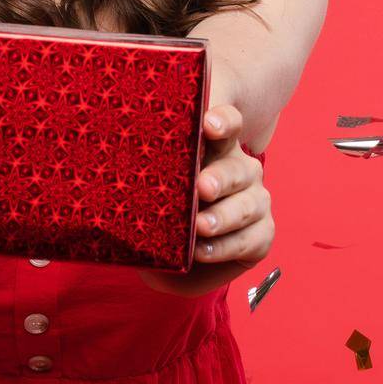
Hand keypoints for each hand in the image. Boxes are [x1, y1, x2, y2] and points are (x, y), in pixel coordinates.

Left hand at [136, 102, 273, 296]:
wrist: (171, 262)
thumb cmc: (160, 215)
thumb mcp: (148, 190)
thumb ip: (148, 172)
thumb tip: (121, 160)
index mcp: (216, 148)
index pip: (228, 124)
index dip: (223, 121)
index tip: (208, 125)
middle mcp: (241, 170)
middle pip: (237, 167)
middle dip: (219, 178)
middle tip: (201, 187)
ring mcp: (256, 201)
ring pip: (248, 205)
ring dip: (223, 217)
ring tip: (199, 227)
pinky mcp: (262, 235)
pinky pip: (251, 239)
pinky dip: (225, 246)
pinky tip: (202, 251)